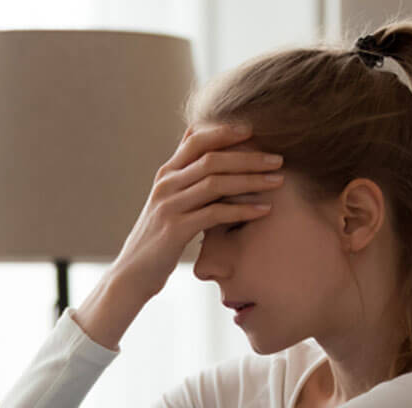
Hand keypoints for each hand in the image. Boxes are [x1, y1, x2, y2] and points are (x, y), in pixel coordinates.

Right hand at [110, 121, 281, 300]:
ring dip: (251, 180)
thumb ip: (185, 181)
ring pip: (215, 183)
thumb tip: (202, 157)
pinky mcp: (175, 230)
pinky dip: (242, 210)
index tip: (253, 130)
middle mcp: (166, 184)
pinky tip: (264, 210)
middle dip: (248, 156)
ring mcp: (169, 206)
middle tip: (278, 159)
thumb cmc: (158, 240)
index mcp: (166, 174)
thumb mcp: (169, 204)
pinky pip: (214, 213)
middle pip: (211, 159)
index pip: (195, 140)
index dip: (224, 131)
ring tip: (277, 181)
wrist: (133, 273)